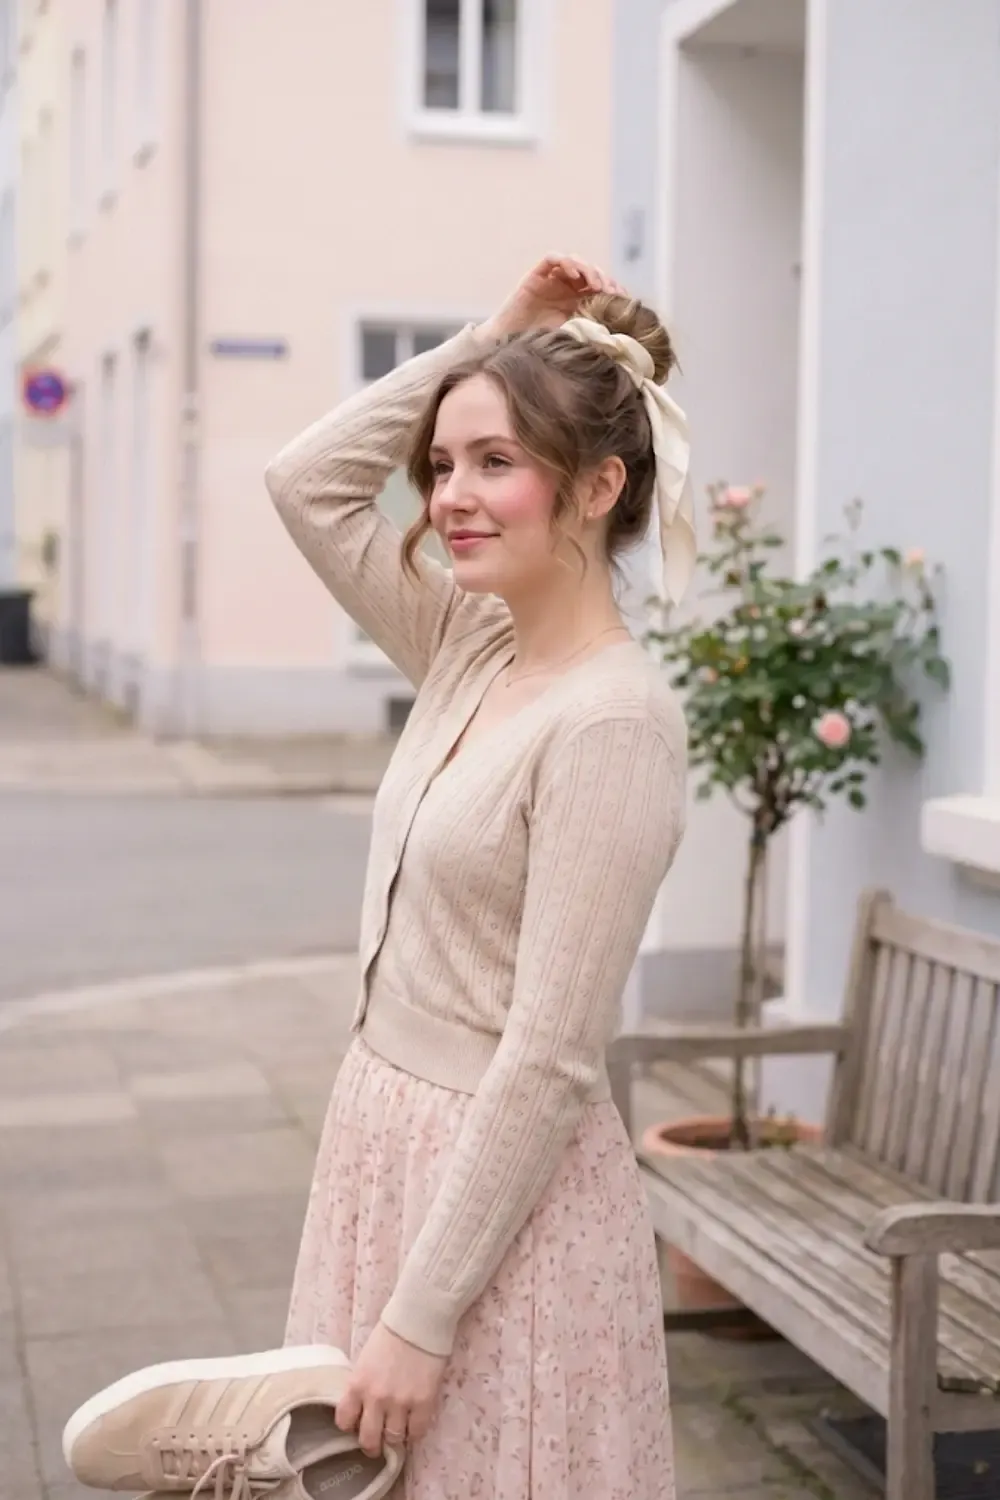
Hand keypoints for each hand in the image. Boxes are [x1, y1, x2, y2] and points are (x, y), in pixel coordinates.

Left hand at [335, 1321, 446, 1455]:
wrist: (420, 1318)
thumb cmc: (391, 1333)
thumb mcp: (365, 1360)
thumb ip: (362, 1385)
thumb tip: (364, 1407)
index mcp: (357, 1384)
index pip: (344, 1421)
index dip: (351, 1426)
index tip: (357, 1424)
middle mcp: (376, 1398)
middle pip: (368, 1439)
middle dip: (371, 1444)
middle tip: (377, 1441)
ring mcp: (401, 1402)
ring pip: (394, 1439)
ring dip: (395, 1437)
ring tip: (398, 1430)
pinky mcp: (424, 1402)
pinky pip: (417, 1432)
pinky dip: (415, 1432)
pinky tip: (414, 1423)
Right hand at [482, 254, 626, 340]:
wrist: (510, 346)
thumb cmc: (540, 346)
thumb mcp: (573, 336)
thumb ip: (591, 329)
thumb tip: (618, 335)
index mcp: (577, 302)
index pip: (601, 287)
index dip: (614, 290)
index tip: (624, 301)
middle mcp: (566, 288)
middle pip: (591, 273)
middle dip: (604, 280)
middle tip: (611, 293)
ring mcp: (552, 280)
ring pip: (575, 262)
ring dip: (589, 270)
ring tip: (596, 285)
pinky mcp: (536, 276)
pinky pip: (553, 259)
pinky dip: (566, 262)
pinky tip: (574, 275)